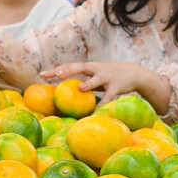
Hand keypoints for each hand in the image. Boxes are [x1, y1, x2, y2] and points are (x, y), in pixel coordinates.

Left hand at [40, 61, 170, 111]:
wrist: (134, 73)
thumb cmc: (110, 76)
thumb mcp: (95, 75)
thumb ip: (83, 81)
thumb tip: (64, 93)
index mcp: (89, 67)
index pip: (70, 66)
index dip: (56, 69)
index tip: (42, 74)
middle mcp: (97, 69)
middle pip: (80, 67)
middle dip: (68, 70)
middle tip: (56, 75)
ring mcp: (108, 77)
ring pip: (97, 79)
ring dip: (89, 83)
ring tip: (80, 88)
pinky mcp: (117, 86)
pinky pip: (109, 97)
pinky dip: (103, 104)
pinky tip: (97, 111)